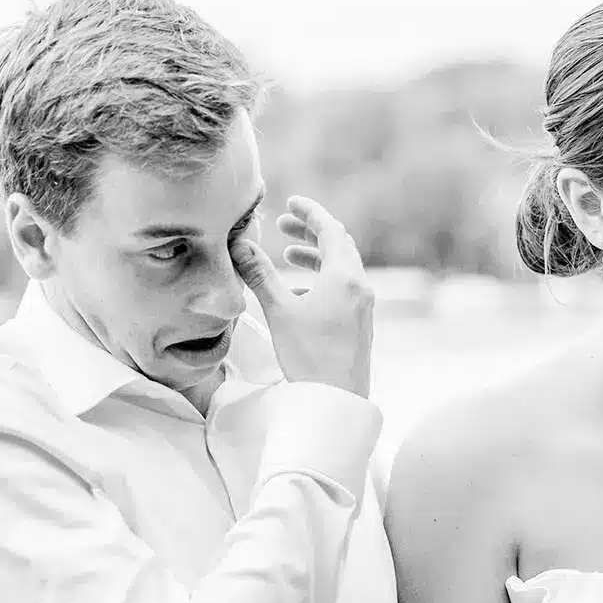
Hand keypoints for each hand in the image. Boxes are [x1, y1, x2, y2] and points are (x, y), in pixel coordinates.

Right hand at [232, 196, 374, 396]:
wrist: (337, 400)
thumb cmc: (309, 356)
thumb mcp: (279, 311)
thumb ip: (260, 274)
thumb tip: (239, 245)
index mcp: (344, 276)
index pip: (329, 229)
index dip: (309, 212)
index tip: (291, 202)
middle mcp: (359, 287)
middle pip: (338, 245)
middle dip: (310, 233)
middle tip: (284, 225)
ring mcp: (363, 307)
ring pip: (342, 268)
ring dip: (315, 258)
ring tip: (288, 258)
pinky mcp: (360, 324)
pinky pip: (343, 290)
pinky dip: (322, 281)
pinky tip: (299, 294)